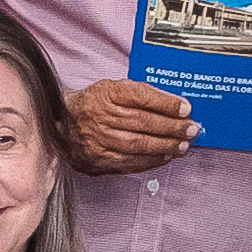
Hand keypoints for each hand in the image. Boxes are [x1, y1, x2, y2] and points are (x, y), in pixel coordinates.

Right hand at [61, 80, 199, 177]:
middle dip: (172, 127)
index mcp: (105, 93)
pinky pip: (130, 162)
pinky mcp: (98, 159)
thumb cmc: (93, 105)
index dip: (165, 103)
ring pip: (138, 145)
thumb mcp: (112, 89)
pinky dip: (151, 161)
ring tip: (183, 146)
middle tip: (192, 130)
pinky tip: (165, 157)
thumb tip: (174, 106)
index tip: (185, 109)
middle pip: (142, 122)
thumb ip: (139, 95)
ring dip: (165, 146)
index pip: (140, 96)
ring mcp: (97, 140)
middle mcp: (100, 116)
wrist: (60, 124)